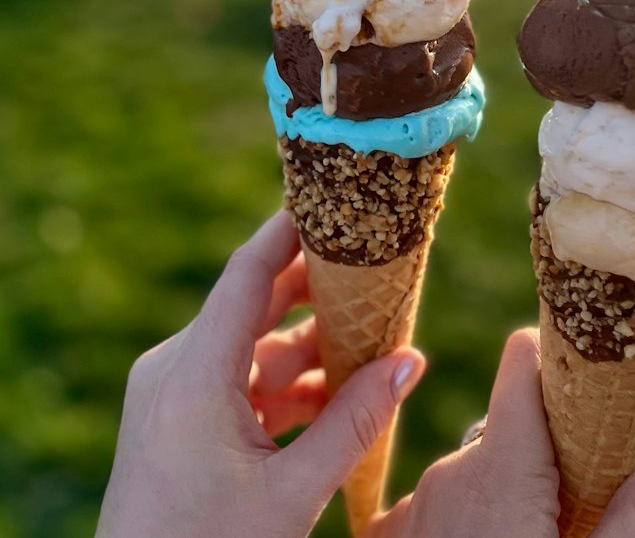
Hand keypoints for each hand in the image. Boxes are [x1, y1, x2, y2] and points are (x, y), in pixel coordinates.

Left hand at [96, 210, 424, 537]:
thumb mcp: (291, 493)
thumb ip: (354, 422)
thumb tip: (412, 361)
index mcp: (193, 372)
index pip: (248, 270)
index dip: (292, 227)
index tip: (335, 194)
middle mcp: (174, 369)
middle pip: (254, 304)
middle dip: (318, 292)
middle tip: (376, 270)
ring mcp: (169, 395)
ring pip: (250, 347)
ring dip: (306, 347)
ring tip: (369, 346)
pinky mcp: (173, 422)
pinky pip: (235, 382)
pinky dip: (282, 384)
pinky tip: (332, 398)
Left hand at [372, 328, 634, 537]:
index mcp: (498, 467)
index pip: (525, 362)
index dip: (561, 365)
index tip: (596, 390)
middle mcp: (445, 474)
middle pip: (509, 428)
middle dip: (551, 455)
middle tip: (587, 508)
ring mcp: (408, 512)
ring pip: (474, 473)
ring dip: (509, 496)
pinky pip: (438, 511)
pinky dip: (468, 526)